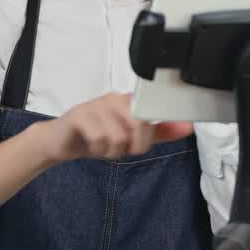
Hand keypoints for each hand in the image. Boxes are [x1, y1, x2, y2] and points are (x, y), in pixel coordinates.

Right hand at [40, 93, 192, 161]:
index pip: (153, 115)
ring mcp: (97, 105)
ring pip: (119, 136)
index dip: (147, 137)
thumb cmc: (96, 136)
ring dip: (112, 151)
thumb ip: (160, 131)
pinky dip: (98, 150)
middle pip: (139, 125)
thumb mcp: (132, 136)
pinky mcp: (80, 115)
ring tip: (103, 146)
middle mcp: (115, 99)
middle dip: (132, 146)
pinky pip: (100, 138)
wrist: (60, 141)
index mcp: (130, 101)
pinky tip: (91, 145)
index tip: (136, 146)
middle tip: (120, 149)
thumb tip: (188, 127)